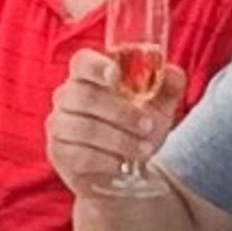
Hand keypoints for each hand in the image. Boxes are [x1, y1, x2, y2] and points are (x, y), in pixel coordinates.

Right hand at [46, 48, 185, 199]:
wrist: (124, 168)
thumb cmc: (137, 126)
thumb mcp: (159, 105)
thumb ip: (168, 85)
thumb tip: (172, 72)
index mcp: (88, 75)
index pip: (82, 62)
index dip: (96, 66)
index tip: (116, 75)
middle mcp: (67, 96)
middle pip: (84, 96)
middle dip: (120, 112)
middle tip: (148, 124)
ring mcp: (59, 124)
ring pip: (84, 128)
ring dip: (119, 139)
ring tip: (145, 149)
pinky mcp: (60, 151)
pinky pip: (80, 154)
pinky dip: (106, 160)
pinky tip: (122, 164)